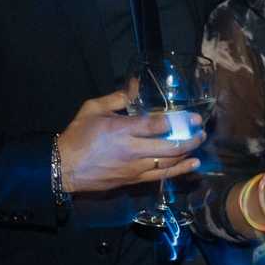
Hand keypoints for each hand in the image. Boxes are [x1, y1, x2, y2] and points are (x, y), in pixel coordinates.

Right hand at [58, 90, 204, 194]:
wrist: (63, 168)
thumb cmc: (77, 136)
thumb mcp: (93, 109)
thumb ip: (117, 97)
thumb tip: (136, 84)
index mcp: (122, 130)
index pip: (157, 125)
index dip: (179, 121)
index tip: (194, 117)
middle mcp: (132, 150)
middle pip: (170, 146)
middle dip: (190, 139)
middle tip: (201, 131)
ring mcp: (134, 168)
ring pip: (169, 163)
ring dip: (188, 153)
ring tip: (199, 143)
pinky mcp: (133, 180)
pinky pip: (161, 176)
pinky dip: (180, 170)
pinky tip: (192, 164)